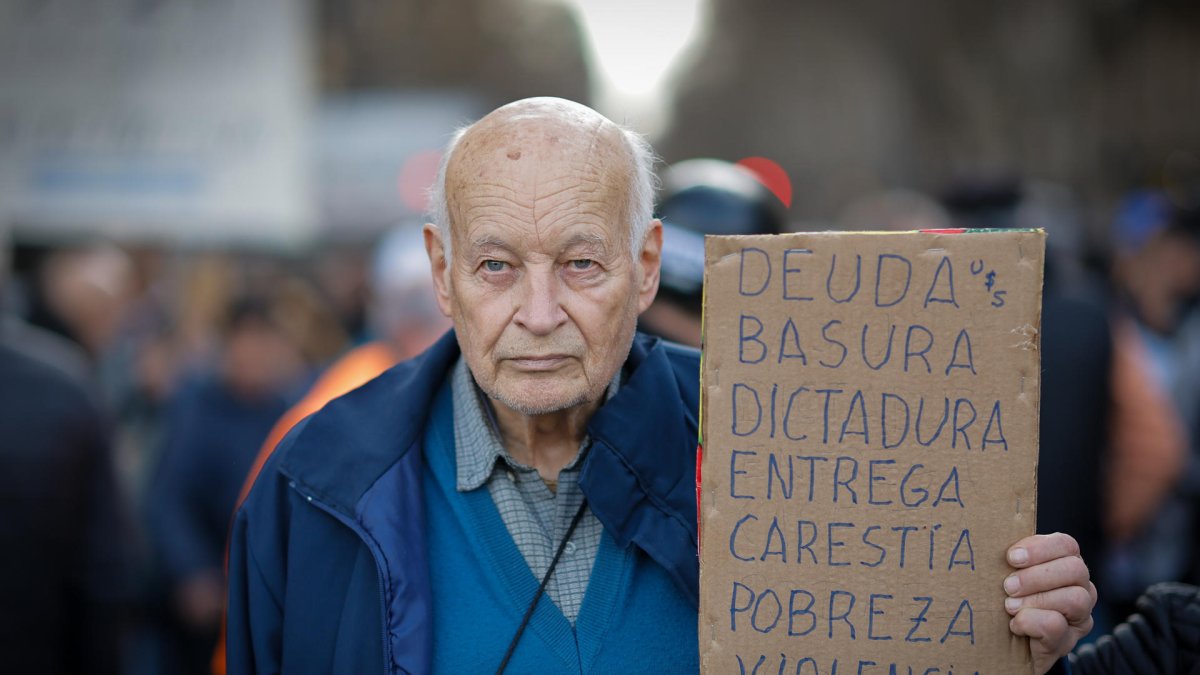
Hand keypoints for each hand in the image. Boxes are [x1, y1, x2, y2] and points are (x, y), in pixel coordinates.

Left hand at [1004, 533, 1095, 673]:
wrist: (1004, 643)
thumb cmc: (1006, 597)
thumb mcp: (1008, 573)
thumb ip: (1011, 558)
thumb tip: (988, 535)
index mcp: (1065, 563)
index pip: (1066, 544)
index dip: (1040, 548)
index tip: (1012, 558)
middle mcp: (1080, 587)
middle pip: (1075, 569)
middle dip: (1036, 576)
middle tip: (1008, 586)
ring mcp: (1079, 616)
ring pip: (1075, 598)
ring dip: (1036, 599)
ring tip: (1009, 606)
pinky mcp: (1067, 641)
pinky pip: (1057, 625)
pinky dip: (1031, 622)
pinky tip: (1015, 624)